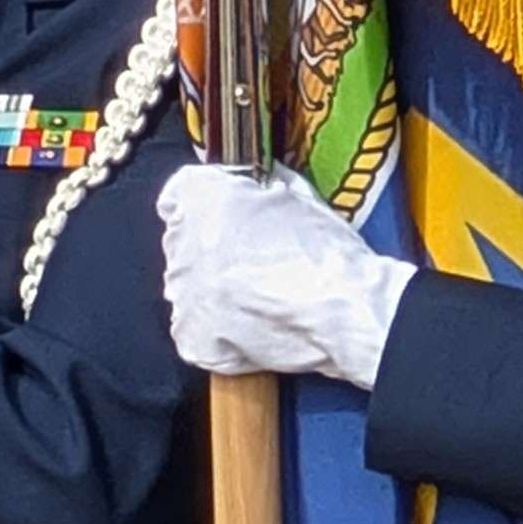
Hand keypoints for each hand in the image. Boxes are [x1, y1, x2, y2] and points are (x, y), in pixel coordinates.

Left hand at [159, 163, 412, 386]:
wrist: (343, 307)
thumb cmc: (324, 250)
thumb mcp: (294, 194)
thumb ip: (257, 186)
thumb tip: (253, 187)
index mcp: (199, 196)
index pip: (179, 196)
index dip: (207, 208)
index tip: (226, 218)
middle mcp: (180, 241)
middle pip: (183, 244)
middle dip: (211, 252)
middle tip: (252, 263)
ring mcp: (182, 292)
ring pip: (187, 288)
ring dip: (212, 292)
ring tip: (258, 298)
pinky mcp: (192, 336)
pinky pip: (194, 330)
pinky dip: (217, 331)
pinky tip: (251, 325)